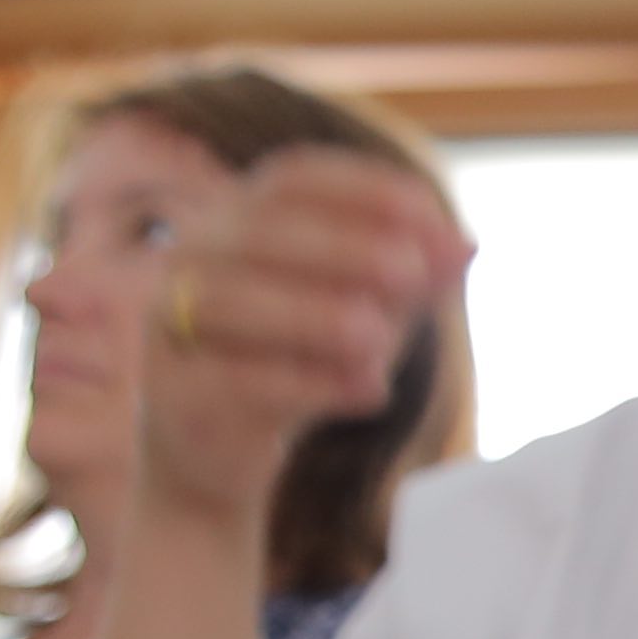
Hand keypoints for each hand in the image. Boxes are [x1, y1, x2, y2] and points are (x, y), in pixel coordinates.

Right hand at [131, 151, 461, 531]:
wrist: (215, 460)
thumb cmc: (293, 365)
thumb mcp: (363, 313)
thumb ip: (409, 279)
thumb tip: (465, 248)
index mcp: (237, 218)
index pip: (293, 178)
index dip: (363, 188)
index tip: (431, 216)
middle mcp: (192, 258)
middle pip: (260, 231)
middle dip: (344, 247)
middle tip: (411, 274)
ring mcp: (171, 325)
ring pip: (232, 301)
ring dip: (315, 314)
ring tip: (379, 339)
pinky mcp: (175, 396)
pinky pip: (235, 380)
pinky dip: (309, 384)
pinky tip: (369, 391)